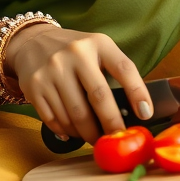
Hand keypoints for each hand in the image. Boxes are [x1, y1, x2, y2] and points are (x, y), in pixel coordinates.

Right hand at [3, 26, 151, 144]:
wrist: (33, 42)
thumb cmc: (75, 52)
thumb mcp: (97, 49)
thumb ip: (114, 73)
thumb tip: (135, 112)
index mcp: (97, 43)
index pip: (123, 68)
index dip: (137, 92)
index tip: (145, 114)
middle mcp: (75, 54)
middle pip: (98, 97)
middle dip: (111, 124)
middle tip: (116, 139)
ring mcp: (52, 70)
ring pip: (75, 115)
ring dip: (87, 133)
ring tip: (93, 136)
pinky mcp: (35, 87)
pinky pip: (55, 120)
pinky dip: (67, 132)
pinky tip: (73, 131)